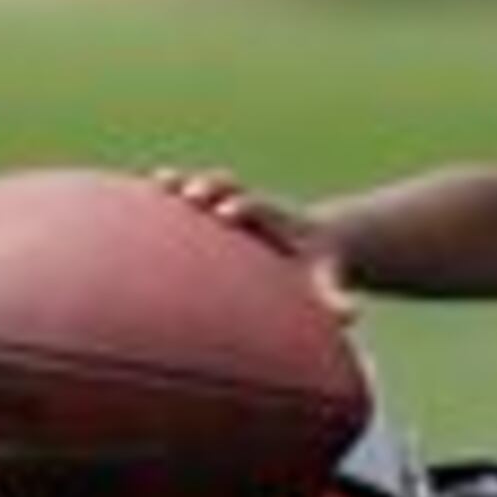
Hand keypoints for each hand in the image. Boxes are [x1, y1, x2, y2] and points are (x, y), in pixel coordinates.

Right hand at [150, 166, 354, 314]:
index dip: (245, 206)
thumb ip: (336, 297)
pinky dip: (171, 194)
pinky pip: (191, 198)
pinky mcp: (218, 211)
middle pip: (230, 186)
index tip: (226, 211)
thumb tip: (353, 315)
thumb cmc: (315, 269)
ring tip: (159, 182)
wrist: (312, 242)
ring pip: (206, 186)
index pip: (260, 207)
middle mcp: (253, 205)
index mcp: (279, 219)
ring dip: (185, 182)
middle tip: (192, 195)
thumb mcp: (327, 280)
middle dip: (212, 188)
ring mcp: (233, 203)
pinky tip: (143, 191)